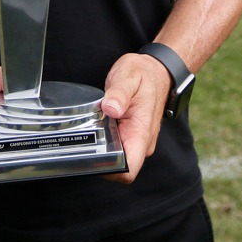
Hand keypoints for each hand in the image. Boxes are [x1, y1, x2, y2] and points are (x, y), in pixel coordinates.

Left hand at [99, 52, 171, 182]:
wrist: (157, 70)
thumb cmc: (144, 74)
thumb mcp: (128, 77)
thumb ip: (119, 93)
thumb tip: (110, 108)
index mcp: (142, 132)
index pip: (129, 170)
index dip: (109, 170)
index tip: (92, 155)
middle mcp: (142, 142)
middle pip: (118, 167)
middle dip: (100, 158)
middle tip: (84, 138)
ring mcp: (138, 140)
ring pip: (116, 157)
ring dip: (102, 148)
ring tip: (90, 129)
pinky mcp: (132, 136)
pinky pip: (117, 147)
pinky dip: (106, 140)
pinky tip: (97, 126)